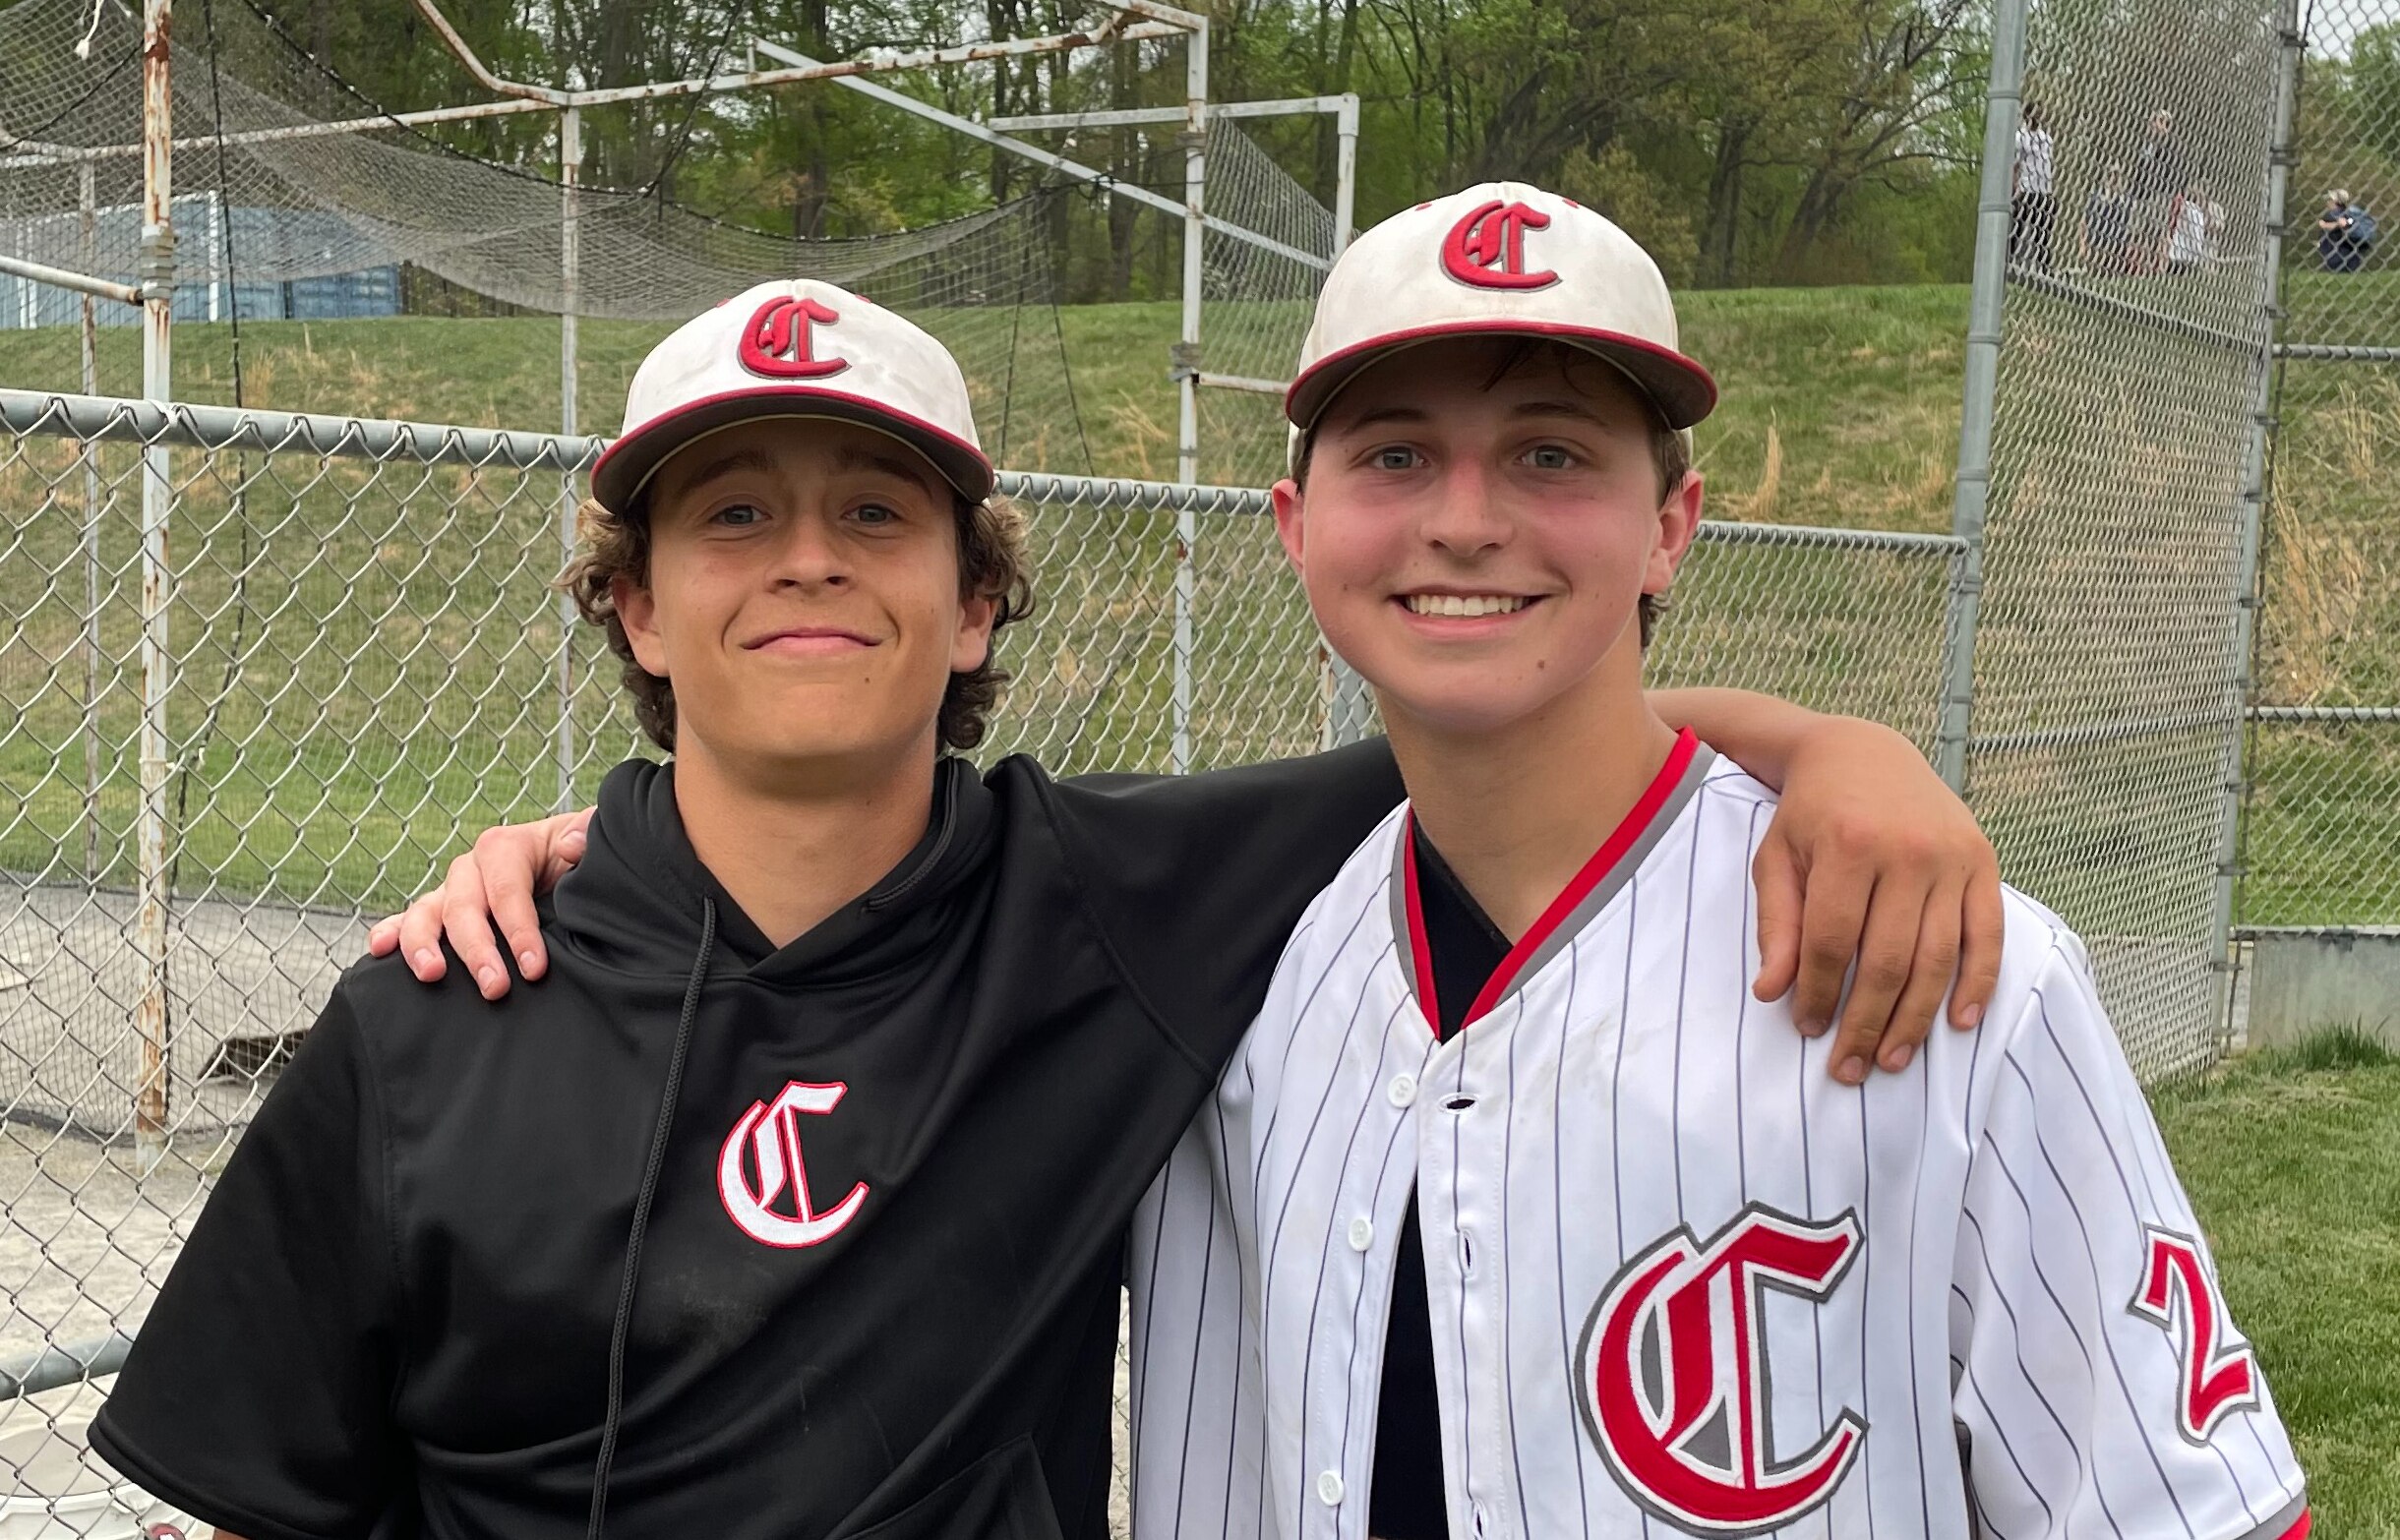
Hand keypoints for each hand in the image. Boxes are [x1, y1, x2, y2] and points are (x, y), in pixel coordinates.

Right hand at [364, 808, 594, 999]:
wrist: (573, 869)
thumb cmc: (583, 862)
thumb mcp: (594, 842)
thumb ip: (589, 836)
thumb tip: (571, 846)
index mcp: (506, 847)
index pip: (507, 890)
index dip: (519, 930)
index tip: (534, 969)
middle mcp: (472, 868)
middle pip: (464, 907)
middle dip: (478, 950)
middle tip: (495, 988)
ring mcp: (452, 891)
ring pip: (426, 913)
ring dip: (423, 944)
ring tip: (431, 974)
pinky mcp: (441, 913)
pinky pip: (408, 921)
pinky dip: (391, 933)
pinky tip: (379, 952)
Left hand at [1750, 719, 2003, 1084]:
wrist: (1863, 752)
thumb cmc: (1810, 814)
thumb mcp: (1776, 858)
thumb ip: (1777, 924)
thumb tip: (1771, 993)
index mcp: (1849, 845)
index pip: (1834, 942)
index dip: (1821, 994)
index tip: (1808, 1030)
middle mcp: (1908, 851)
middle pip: (1890, 960)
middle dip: (1867, 1022)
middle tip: (1850, 1068)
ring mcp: (1952, 857)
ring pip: (1939, 957)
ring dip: (1916, 1018)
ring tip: (1891, 1059)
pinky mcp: (1983, 862)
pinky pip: (1988, 935)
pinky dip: (1978, 983)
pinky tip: (1958, 1023)